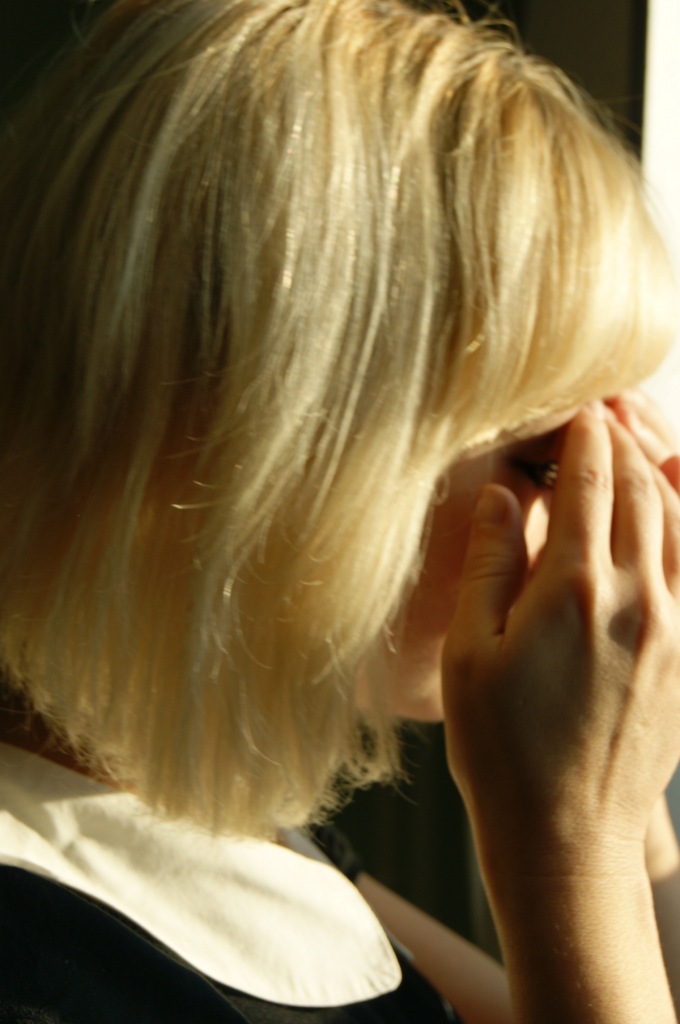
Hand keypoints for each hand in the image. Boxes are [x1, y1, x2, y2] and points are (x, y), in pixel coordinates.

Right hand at [443, 407, 679, 877]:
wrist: (567, 833)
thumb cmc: (502, 749)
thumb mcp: (468, 653)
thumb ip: (489, 563)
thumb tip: (500, 494)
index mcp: (573, 591)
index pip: (590, 483)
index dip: (584, 436)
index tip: (577, 406)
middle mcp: (636, 599)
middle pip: (640, 491)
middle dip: (622, 441)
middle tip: (603, 412)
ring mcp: (673, 627)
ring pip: (677, 522)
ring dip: (656, 476)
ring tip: (634, 449)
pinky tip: (670, 514)